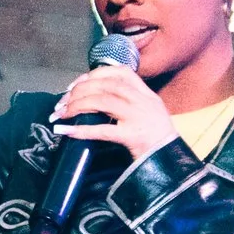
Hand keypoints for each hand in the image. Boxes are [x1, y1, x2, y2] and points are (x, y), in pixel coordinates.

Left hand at [49, 63, 176, 162]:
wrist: (171, 160)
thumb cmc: (156, 139)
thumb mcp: (147, 112)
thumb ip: (128, 102)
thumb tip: (95, 98)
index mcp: (146, 94)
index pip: (120, 72)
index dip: (95, 74)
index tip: (77, 83)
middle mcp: (143, 101)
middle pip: (107, 85)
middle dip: (80, 89)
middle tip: (63, 100)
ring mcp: (138, 117)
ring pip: (103, 102)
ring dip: (77, 105)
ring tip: (61, 113)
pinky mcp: (132, 136)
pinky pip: (102, 130)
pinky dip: (81, 130)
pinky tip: (66, 131)